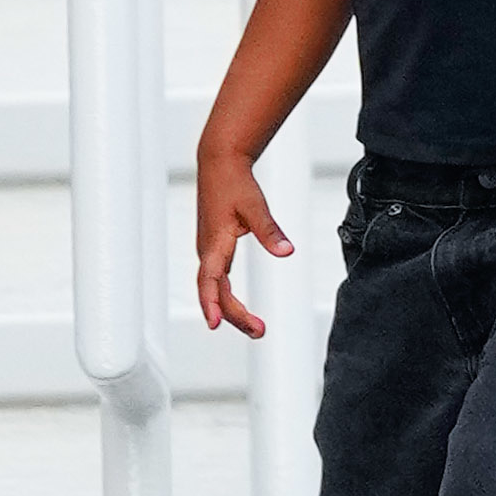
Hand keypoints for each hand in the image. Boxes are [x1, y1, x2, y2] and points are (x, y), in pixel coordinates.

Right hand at [196, 152, 291, 336]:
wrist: (220, 164)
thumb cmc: (235, 183)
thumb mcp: (255, 206)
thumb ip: (270, 231)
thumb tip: (287, 252)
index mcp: (215, 242)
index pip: (209, 280)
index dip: (211, 303)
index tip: (215, 324)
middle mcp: (207, 250)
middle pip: (215, 291)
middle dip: (233, 315)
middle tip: (259, 331)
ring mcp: (209, 250)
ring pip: (215, 287)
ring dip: (231, 309)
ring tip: (255, 327)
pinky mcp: (214, 247)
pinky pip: (217, 279)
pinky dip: (225, 295)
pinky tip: (237, 308)